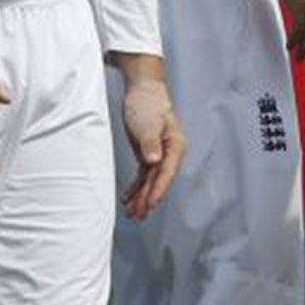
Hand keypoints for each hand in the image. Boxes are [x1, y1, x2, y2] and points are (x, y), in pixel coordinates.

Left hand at [118, 68, 184, 219]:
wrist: (143, 89)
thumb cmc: (147, 103)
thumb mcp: (147, 123)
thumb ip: (150, 143)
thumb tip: (154, 161)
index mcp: (175, 146)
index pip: (166, 173)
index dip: (158, 191)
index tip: (150, 205)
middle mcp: (169, 153)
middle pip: (159, 180)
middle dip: (148, 199)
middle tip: (137, 215)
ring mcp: (159, 153)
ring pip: (151, 180)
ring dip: (142, 197)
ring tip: (132, 213)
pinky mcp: (148, 152)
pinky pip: (144, 174)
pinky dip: (137, 187)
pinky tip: (128, 197)